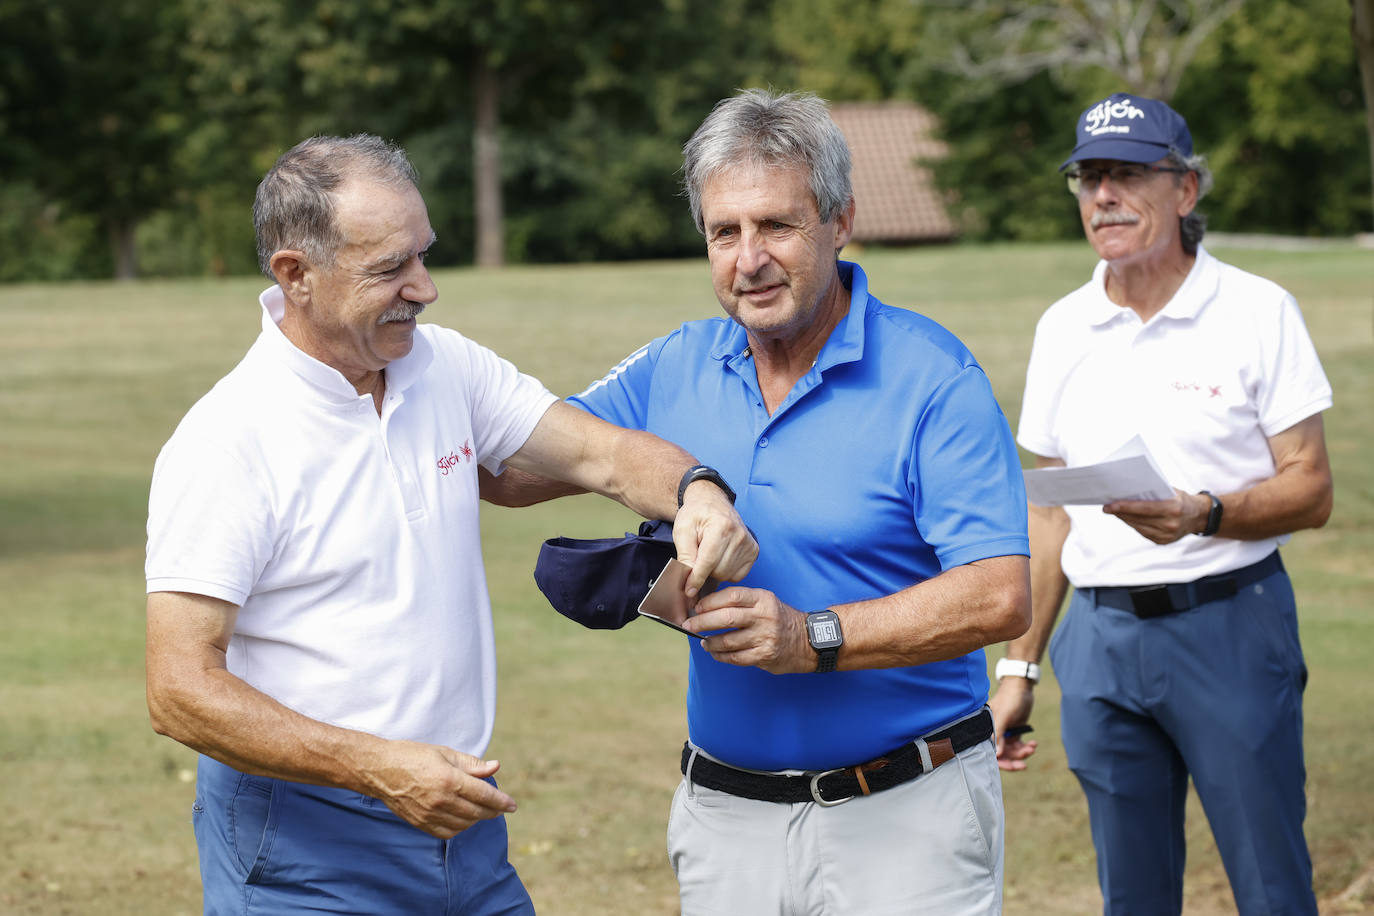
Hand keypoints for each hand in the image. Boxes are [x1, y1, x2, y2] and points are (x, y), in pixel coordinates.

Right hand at [368, 741, 517, 837]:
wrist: (380, 769)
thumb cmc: (413, 755)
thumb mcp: (445, 753)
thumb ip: (472, 764)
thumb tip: (496, 767)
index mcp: (449, 779)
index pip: (484, 795)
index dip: (501, 802)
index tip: (512, 805)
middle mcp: (441, 800)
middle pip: (477, 813)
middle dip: (493, 811)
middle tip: (501, 808)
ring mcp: (429, 814)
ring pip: (464, 825)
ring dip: (477, 819)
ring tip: (481, 810)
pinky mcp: (420, 823)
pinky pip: (447, 833)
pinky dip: (459, 828)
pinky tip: (463, 819)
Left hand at [673, 482, 757, 596]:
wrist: (711, 502)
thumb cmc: (695, 515)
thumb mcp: (682, 531)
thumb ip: (685, 556)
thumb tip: (689, 582)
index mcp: (721, 527)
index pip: (708, 562)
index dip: (696, 579)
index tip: (688, 591)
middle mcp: (739, 535)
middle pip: (718, 571)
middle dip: (704, 572)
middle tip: (697, 559)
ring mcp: (749, 543)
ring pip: (727, 575)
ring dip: (714, 572)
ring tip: (708, 555)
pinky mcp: (753, 551)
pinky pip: (737, 575)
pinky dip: (726, 571)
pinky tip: (720, 558)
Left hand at [682, 587, 811, 673]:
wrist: (808, 641)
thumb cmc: (780, 619)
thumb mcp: (766, 602)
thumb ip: (741, 602)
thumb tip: (706, 606)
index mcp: (763, 599)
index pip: (731, 596)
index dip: (710, 601)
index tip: (697, 607)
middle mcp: (764, 617)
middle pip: (726, 617)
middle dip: (702, 622)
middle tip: (689, 624)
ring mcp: (765, 637)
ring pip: (728, 640)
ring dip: (710, 642)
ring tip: (703, 641)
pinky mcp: (764, 656)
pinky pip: (735, 657)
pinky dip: (721, 656)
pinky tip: (715, 652)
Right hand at [989, 677, 1038, 771]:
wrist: (1022, 687)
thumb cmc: (1010, 698)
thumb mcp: (1004, 715)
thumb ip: (998, 734)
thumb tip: (997, 755)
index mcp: (986, 729)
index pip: (990, 752)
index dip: (1000, 762)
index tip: (1013, 766)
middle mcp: (993, 733)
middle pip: (1002, 755)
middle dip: (1014, 760)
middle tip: (1024, 764)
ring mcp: (1004, 734)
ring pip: (1012, 752)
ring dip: (1023, 752)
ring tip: (1032, 747)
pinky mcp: (1013, 733)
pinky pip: (1019, 746)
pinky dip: (1026, 747)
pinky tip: (1033, 743)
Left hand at [1103, 488, 1209, 543]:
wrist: (1199, 517)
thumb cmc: (1181, 499)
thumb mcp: (1171, 491)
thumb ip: (1153, 491)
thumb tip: (1128, 490)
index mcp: (1173, 508)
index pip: (1143, 508)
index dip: (1124, 507)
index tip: (1109, 506)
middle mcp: (1170, 523)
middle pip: (1138, 518)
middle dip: (1121, 512)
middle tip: (1107, 507)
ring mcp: (1167, 535)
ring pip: (1138, 526)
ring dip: (1125, 519)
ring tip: (1114, 511)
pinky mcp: (1163, 541)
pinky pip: (1142, 532)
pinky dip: (1134, 524)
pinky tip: (1127, 518)